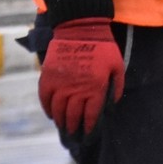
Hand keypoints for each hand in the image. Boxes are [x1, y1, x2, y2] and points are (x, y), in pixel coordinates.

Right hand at [38, 17, 124, 136]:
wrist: (81, 29)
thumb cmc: (104, 47)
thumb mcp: (117, 65)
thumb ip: (116, 86)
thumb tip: (112, 103)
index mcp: (95, 87)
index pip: (90, 114)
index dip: (88, 126)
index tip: (88, 133)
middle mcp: (76, 89)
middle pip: (73, 115)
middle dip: (74, 128)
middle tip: (74, 134)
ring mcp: (60, 84)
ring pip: (58, 110)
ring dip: (61, 121)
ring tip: (64, 127)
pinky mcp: (48, 77)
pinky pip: (45, 99)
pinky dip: (47, 109)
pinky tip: (52, 115)